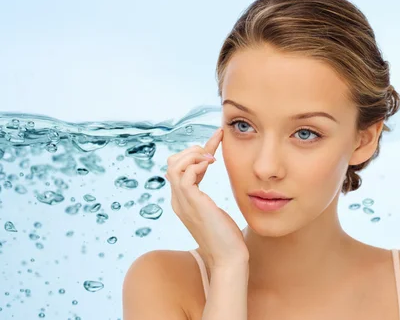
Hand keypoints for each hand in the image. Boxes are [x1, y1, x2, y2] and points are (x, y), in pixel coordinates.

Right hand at [165, 127, 248, 267]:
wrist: (228, 258)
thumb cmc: (226, 238)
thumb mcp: (214, 212)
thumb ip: (206, 199)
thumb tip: (212, 191)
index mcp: (182, 202)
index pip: (179, 169)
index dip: (195, 153)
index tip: (215, 140)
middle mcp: (178, 200)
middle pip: (171, 163)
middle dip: (190, 151)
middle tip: (211, 151)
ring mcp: (183, 202)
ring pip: (174, 166)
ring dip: (193, 155)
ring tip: (211, 158)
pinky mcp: (192, 203)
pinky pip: (185, 176)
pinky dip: (196, 165)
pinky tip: (211, 166)